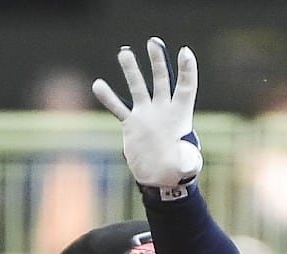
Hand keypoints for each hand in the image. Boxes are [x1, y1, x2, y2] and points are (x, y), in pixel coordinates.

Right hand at [92, 37, 201, 187]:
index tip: (185, 51)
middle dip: (158, 61)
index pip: (185, 87)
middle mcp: (163, 110)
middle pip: (162, 80)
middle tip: (154, 42)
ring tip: (125, 52)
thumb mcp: (187, 166)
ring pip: (138, 87)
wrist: (160, 178)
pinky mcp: (131, 124)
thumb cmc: (178, 172)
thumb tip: (186, 157)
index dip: (187, 70)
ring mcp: (146, 115)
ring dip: (131, 70)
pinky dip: (108, 97)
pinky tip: (98, 84)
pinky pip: (118, 108)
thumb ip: (188, 160)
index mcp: (180, 116)